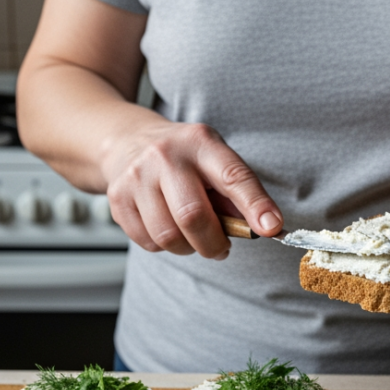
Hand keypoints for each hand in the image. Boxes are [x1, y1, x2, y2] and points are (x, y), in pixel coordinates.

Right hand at [103, 122, 281, 257]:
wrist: (128, 141)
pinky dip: (164, 246)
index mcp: (201, 142)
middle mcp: (165, 155)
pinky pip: (148, 243)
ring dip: (188, 248)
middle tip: (221, 248)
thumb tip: (261, 227)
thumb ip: (236, 192)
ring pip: (168, 237)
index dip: (255, 204)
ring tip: (192, 236)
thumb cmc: (182, 158)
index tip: (272, 228)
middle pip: (193, 216)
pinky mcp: (118, 198)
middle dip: (214, 243)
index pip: (233, 176)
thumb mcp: (213, 158)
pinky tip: (167, 227)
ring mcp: (137, 176)